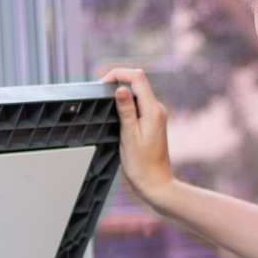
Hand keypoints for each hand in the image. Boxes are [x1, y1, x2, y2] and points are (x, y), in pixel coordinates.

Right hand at [99, 66, 176, 206]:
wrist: (155, 183)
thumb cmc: (142, 165)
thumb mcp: (129, 136)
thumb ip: (126, 111)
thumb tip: (121, 88)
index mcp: (153, 110)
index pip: (138, 78)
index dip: (119, 74)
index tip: (101, 82)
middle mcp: (157, 109)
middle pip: (138, 81)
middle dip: (119, 79)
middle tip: (99, 89)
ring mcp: (155, 115)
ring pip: (138, 91)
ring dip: (121, 89)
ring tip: (103, 97)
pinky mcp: (152, 121)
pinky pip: (139, 103)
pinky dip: (126, 101)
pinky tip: (114, 109)